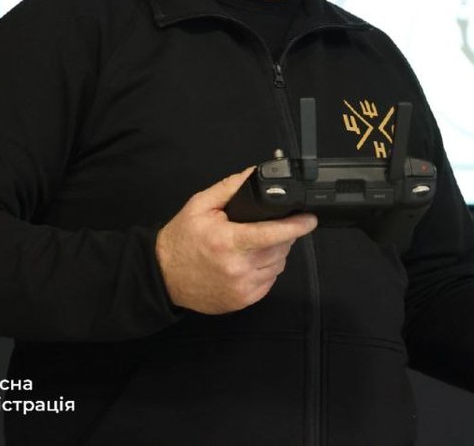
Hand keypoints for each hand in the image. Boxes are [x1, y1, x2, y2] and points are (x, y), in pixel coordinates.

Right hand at [155, 167, 317, 313]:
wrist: (163, 276)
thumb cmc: (181, 239)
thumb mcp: (200, 205)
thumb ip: (230, 188)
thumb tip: (255, 173)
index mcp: (227, 241)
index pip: (271, 233)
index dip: (295, 226)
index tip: (310, 219)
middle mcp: (237, 268)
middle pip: (280, 249)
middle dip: (283, 235)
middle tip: (271, 226)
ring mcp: (241, 287)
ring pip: (278, 266)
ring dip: (276, 252)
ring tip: (259, 243)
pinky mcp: (243, 301)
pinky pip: (269, 281)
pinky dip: (267, 269)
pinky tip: (252, 260)